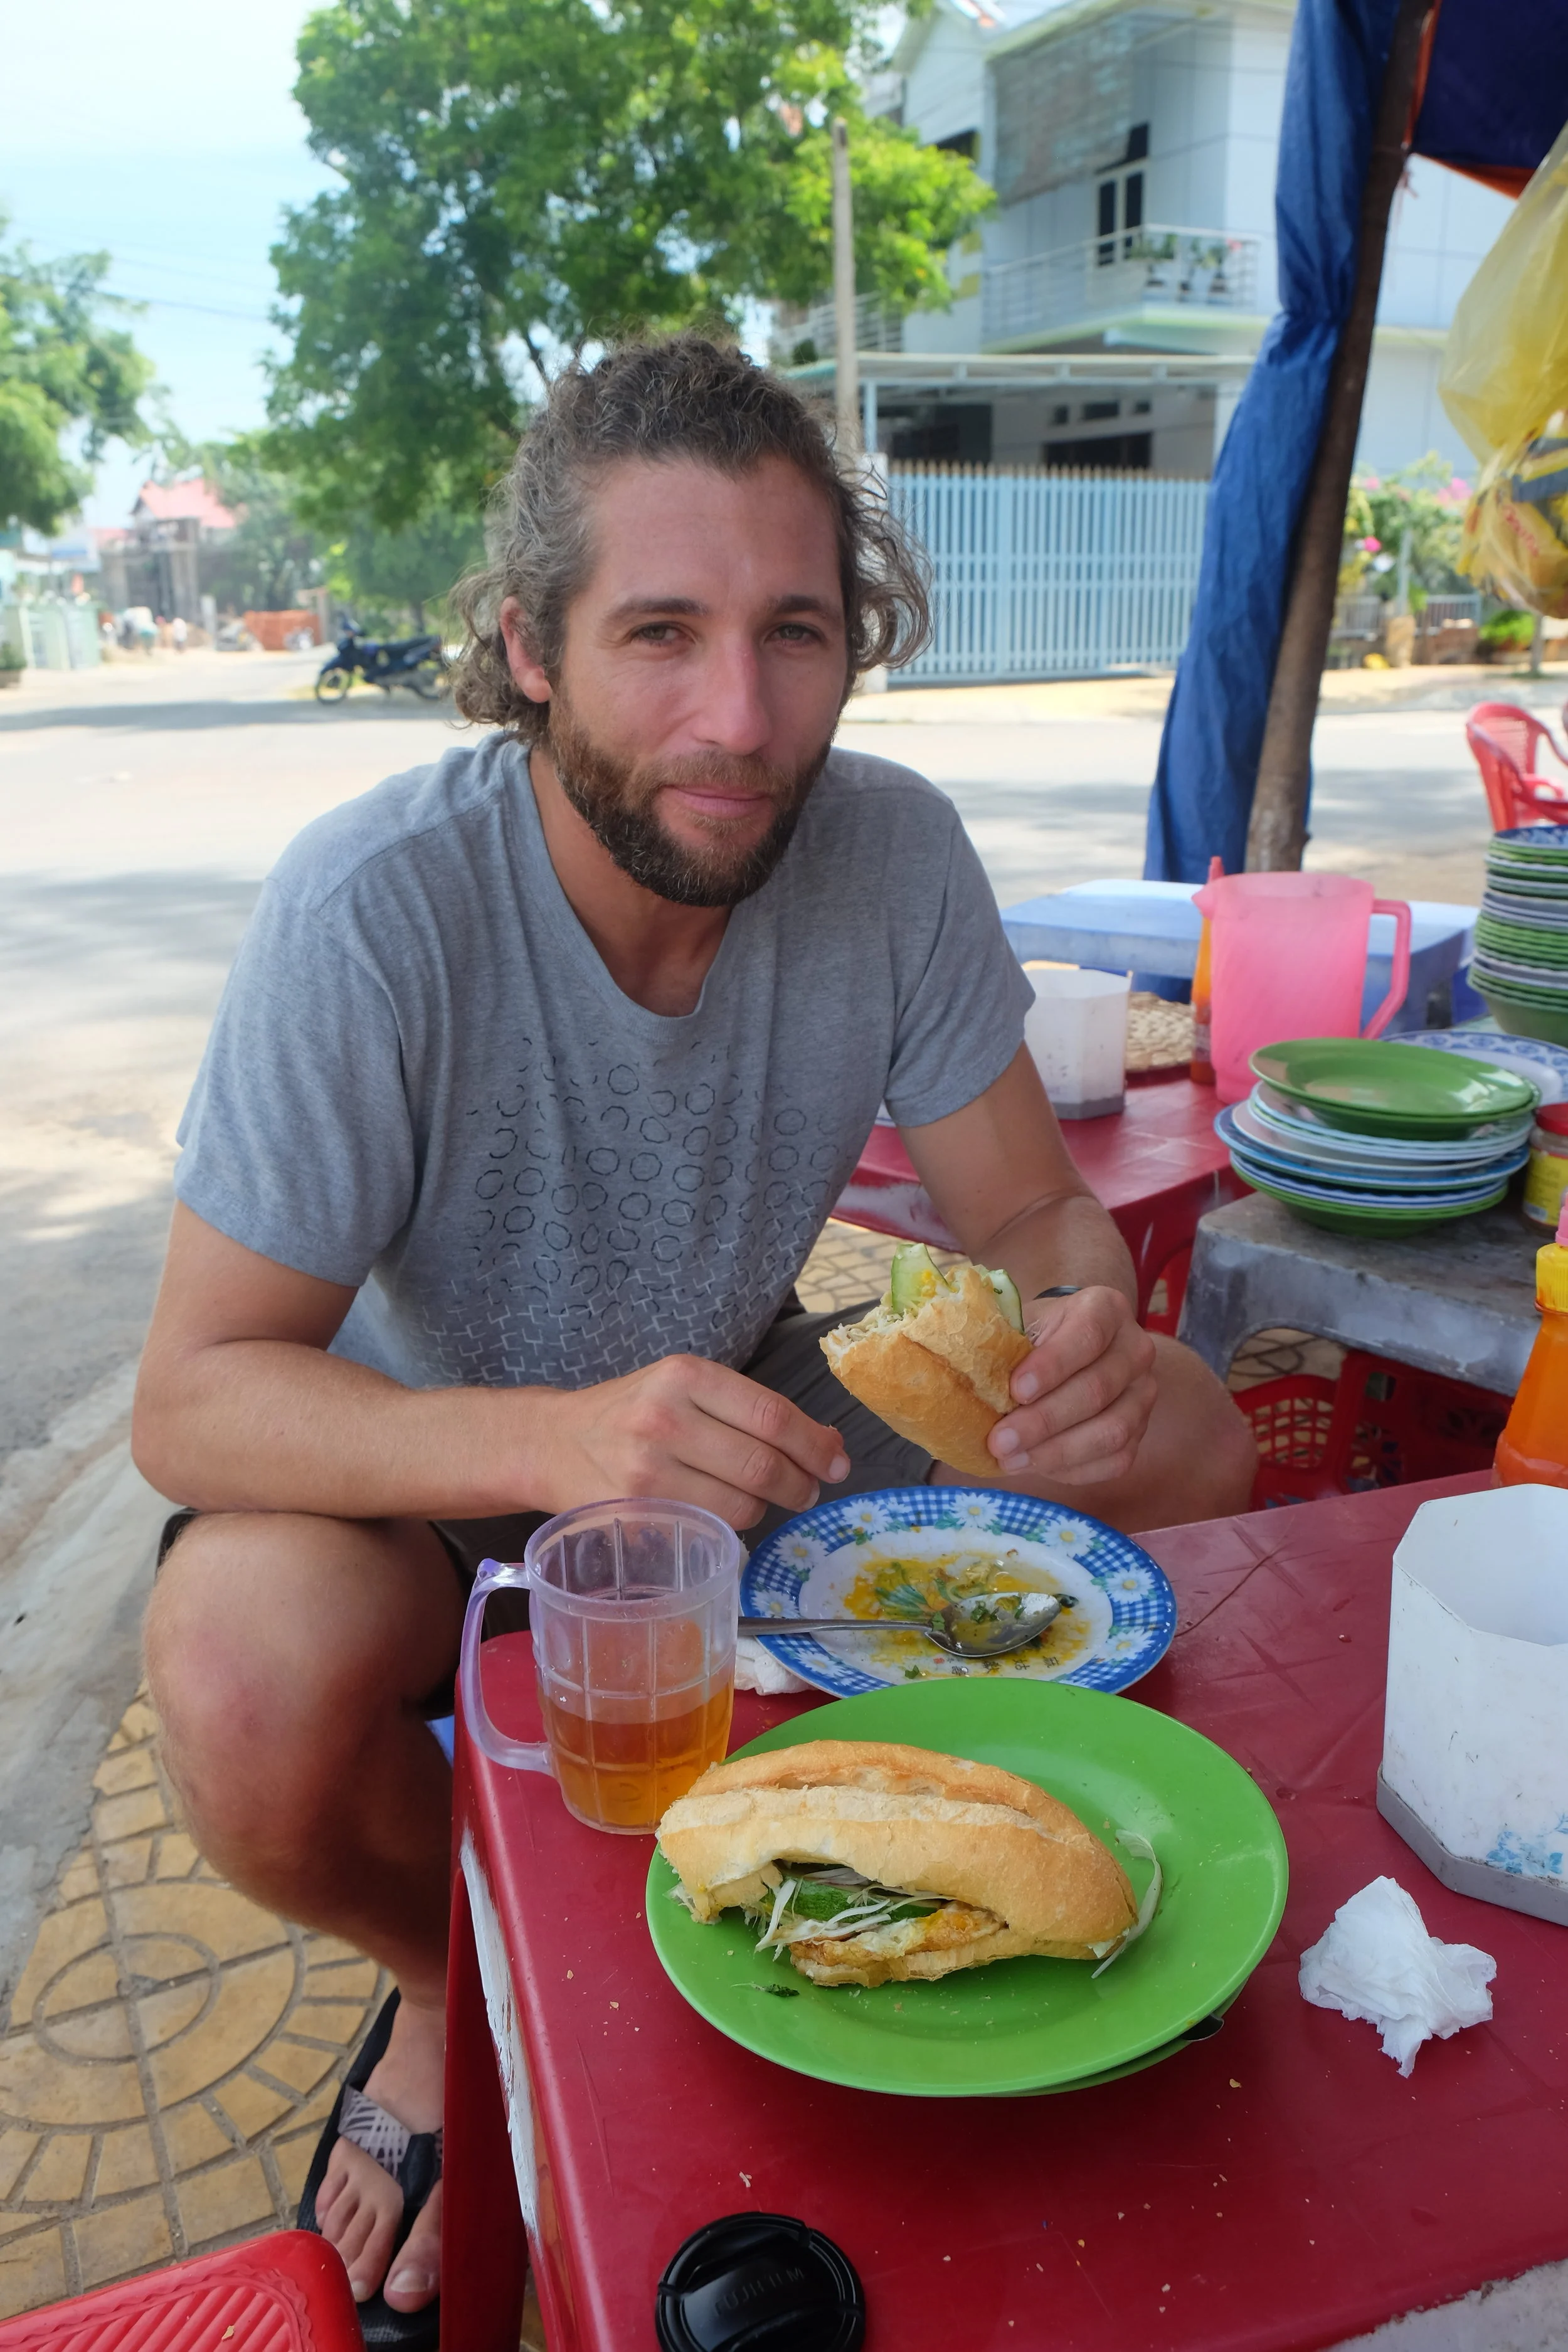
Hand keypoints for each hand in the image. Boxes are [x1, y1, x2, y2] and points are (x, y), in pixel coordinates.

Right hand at [531, 1355, 849, 1528]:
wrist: (552, 1442)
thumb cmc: (631, 1412)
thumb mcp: (684, 1386)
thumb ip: (749, 1409)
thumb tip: (829, 1443)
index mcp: (685, 1375)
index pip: (772, 1415)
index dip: (815, 1444)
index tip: (838, 1461)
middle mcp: (665, 1418)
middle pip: (762, 1465)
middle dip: (801, 1485)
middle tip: (809, 1490)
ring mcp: (647, 1470)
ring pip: (741, 1504)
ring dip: (765, 1508)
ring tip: (758, 1498)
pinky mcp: (638, 1512)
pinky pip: (709, 1528)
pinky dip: (730, 1526)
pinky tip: (723, 1513)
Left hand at [987, 1287, 1156, 1485]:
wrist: (1066, 1351)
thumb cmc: (1034, 1338)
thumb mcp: (1018, 1325)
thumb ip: (998, 1342)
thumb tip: (960, 1371)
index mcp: (1105, 1309)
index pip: (1087, 1335)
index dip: (1052, 1365)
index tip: (1016, 1390)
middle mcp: (1135, 1349)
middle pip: (1097, 1390)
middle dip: (1043, 1421)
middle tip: (999, 1441)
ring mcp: (1142, 1394)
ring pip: (1112, 1431)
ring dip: (1057, 1452)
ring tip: (1011, 1460)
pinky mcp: (1140, 1432)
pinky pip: (1116, 1460)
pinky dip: (1073, 1469)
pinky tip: (1036, 1466)